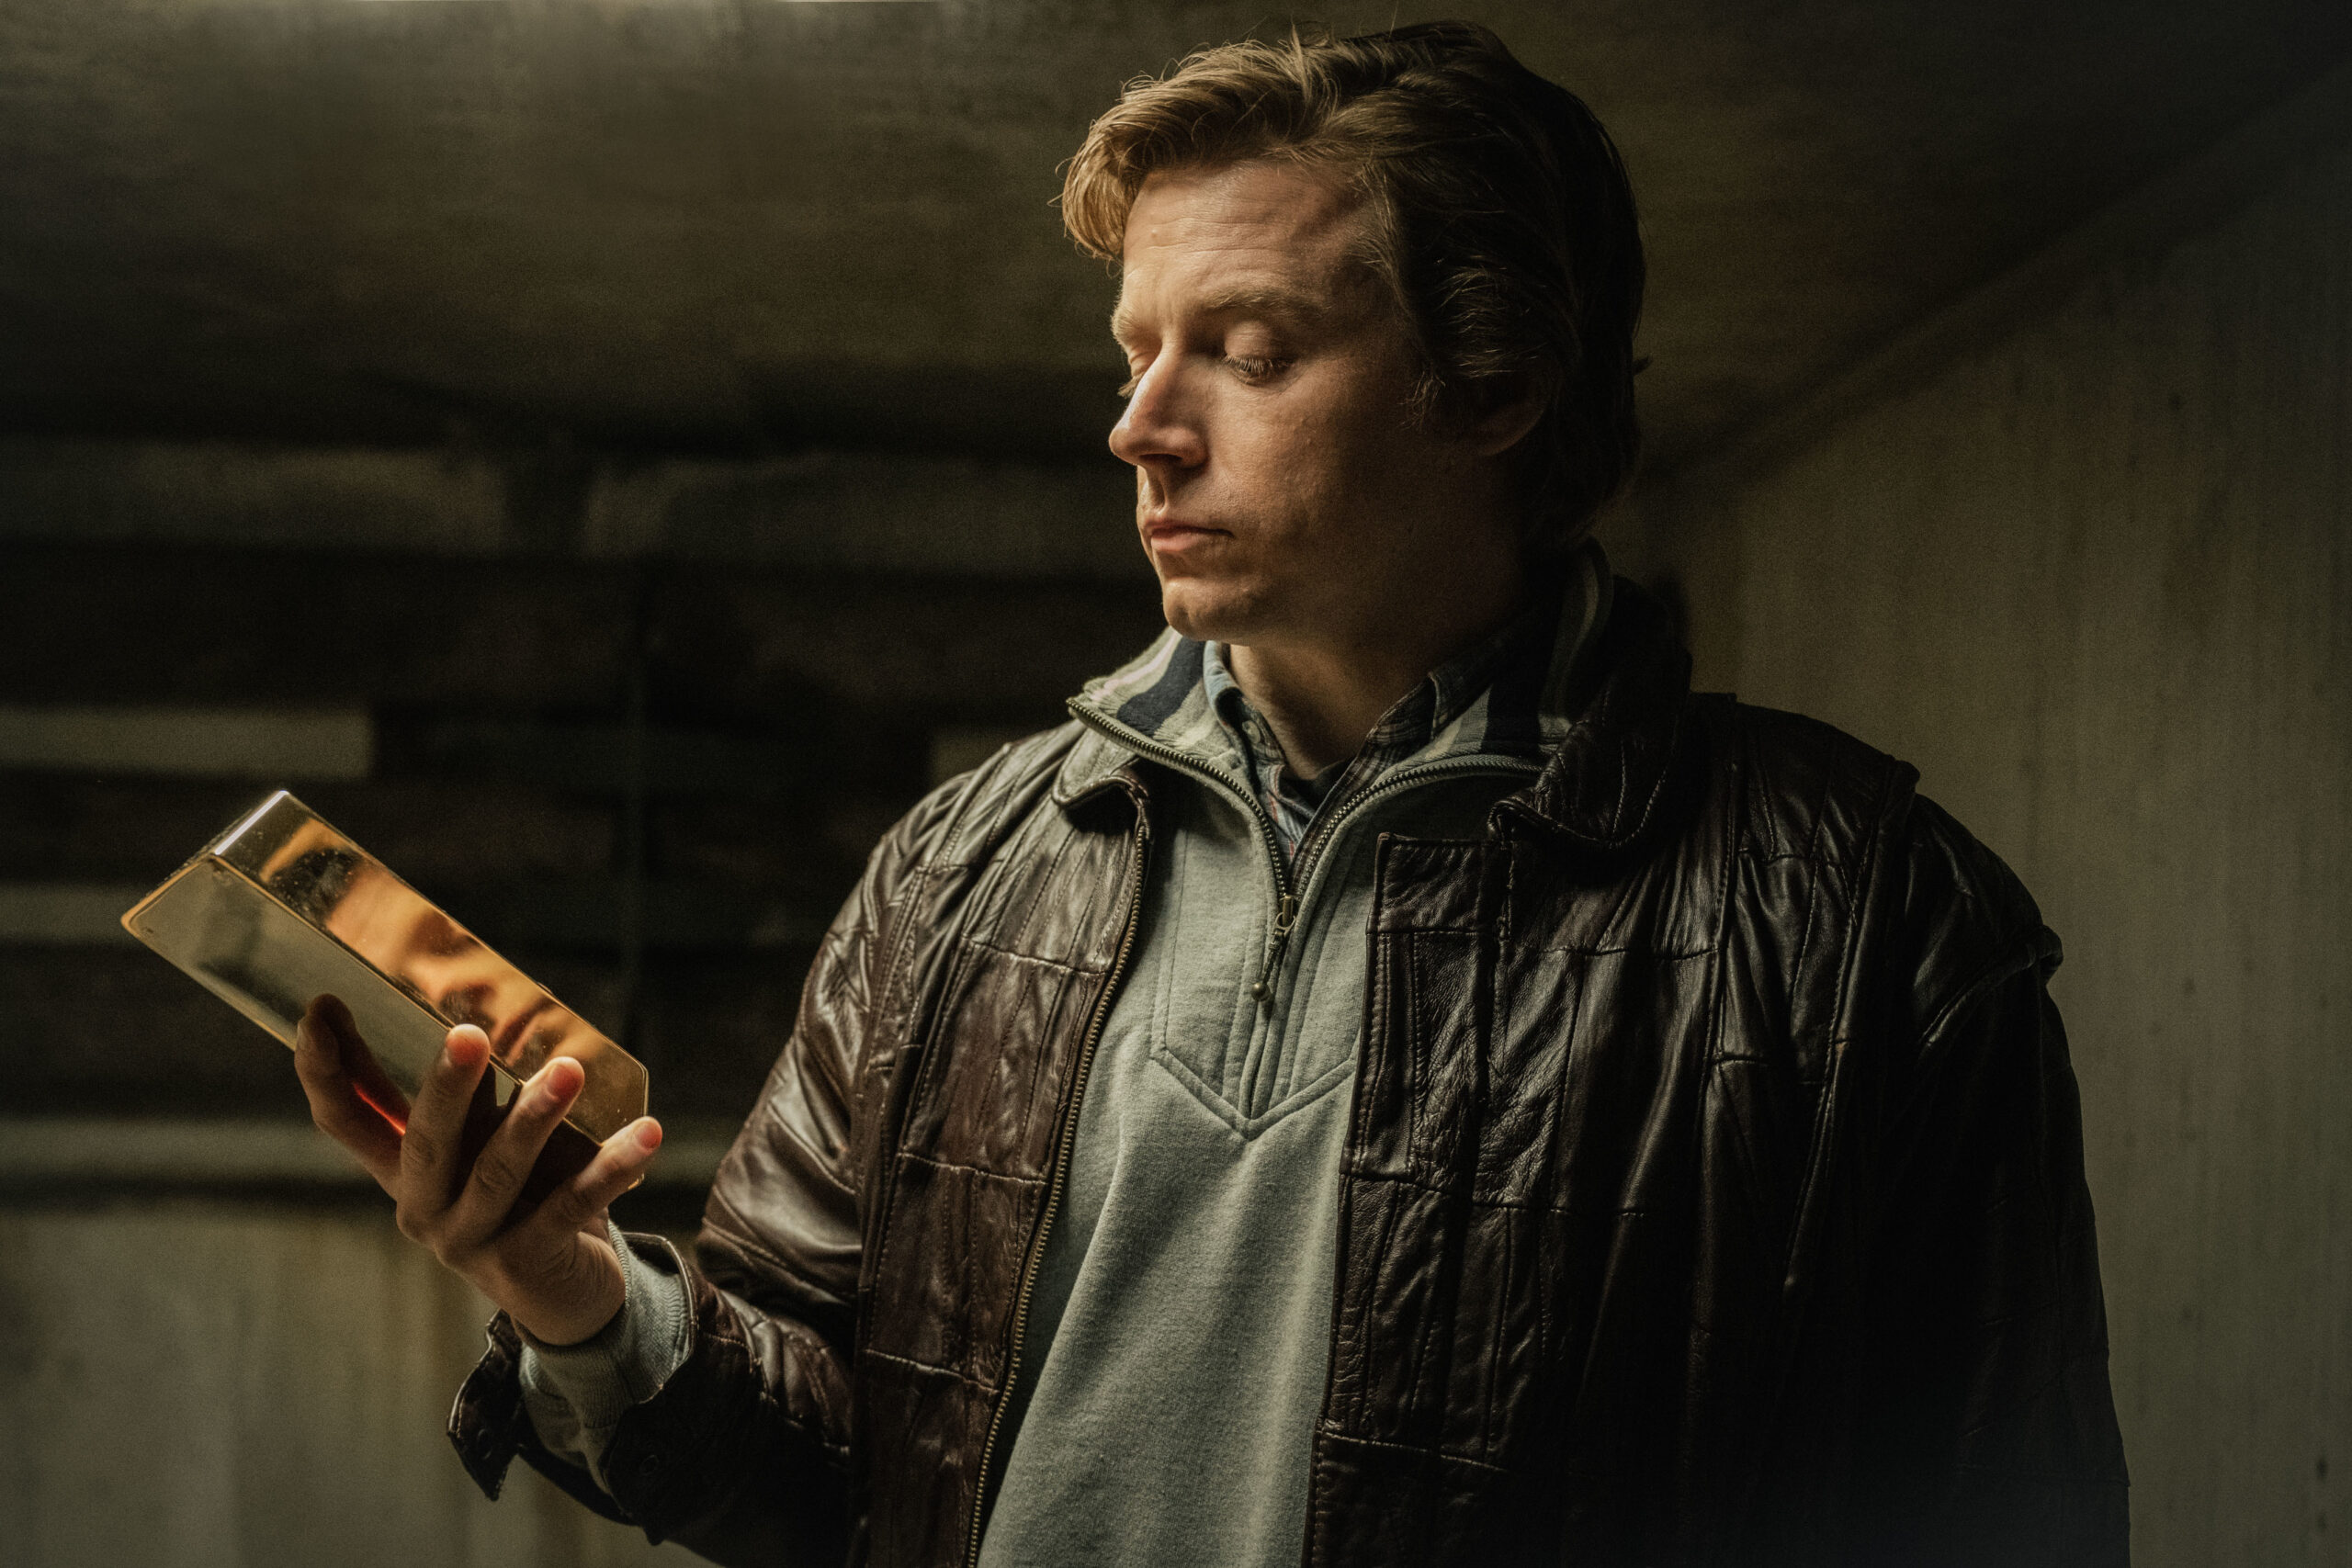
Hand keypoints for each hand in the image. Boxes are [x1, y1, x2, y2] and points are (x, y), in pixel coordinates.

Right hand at [292, 994, 663, 1345]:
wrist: (567, 1296)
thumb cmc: (527, 1197)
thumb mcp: (492, 1145)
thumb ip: (486, 1095)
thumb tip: (506, 1004)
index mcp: (404, 1172)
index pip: (346, 1121)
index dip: (325, 1071)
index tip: (317, 1009)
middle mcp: (423, 1207)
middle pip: (425, 1141)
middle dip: (446, 1085)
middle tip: (468, 1033)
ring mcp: (467, 1242)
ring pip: (496, 1172)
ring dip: (534, 1118)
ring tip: (570, 1071)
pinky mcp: (524, 1263)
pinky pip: (570, 1205)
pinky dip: (611, 1168)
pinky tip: (648, 1134)